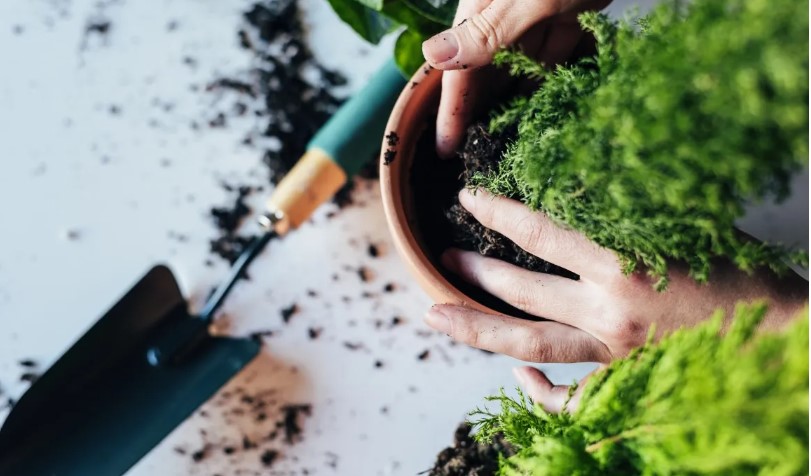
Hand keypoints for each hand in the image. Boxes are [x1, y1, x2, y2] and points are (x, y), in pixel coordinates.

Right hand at [422, 0, 609, 157]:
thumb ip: (487, 32)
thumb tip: (435, 56)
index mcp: (480, 11)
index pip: (458, 71)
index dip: (451, 112)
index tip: (448, 150)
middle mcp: (499, 16)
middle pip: (482, 74)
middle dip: (479, 112)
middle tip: (476, 155)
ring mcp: (531, 17)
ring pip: (513, 69)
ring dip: (509, 102)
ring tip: (504, 142)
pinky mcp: (561, 16)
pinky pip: (547, 58)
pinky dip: (543, 82)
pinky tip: (541, 108)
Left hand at [424, 189, 807, 409]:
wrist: (781, 335)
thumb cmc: (737, 274)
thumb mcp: (681, 227)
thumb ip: (625, 216)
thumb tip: (575, 190)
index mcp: (622, 262)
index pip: (539, 232)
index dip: (496, 212)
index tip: (467, 198)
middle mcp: (608, 310)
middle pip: (519, 290)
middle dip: (473, 272)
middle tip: (443, 258)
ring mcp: (612, 353)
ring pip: (528, 343)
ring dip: (476, 328)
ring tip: (436, 314)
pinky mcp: (624, 383)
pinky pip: (569, 400)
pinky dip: (539, 392)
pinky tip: (517, 376)